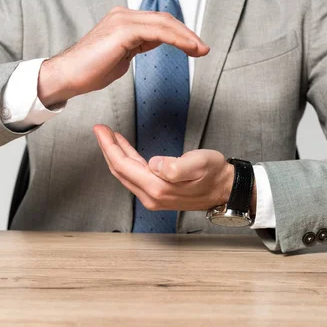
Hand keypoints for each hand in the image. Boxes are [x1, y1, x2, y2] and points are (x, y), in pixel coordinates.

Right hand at [37, 7, 209, 106]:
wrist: (68, 76)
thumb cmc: (89, 71)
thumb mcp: (122, 57)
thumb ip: (138, 46)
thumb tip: (153, 44)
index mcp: (123, 21)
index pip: (158, 22)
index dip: (179, 33)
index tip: (194, 47)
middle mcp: (123, 15)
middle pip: (164, 19)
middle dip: (187, 34)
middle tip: (203, 48)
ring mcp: (123, 20)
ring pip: (164, 23)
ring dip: (186, 37)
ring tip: (200, 49)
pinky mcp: (124, 30)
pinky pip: (157, 32)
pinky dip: (176, 39)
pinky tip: (187, 48)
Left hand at [93, 124, 235, 211]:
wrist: (226, 189)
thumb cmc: (214, 174)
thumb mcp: (199, 164)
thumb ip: (176, 167)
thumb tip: (154, 164)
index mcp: (158, 188)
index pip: (123, 166)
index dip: (109, 146)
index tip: (101, 130)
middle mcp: (152, 196)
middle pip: (120, 171)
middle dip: (108, 149)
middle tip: (100, 129)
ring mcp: (154, 197)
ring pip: (125, 174)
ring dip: (115, 154)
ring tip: (109, 137)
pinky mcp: (158, 194)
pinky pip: (134, 176)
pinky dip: (126, 161)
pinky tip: (126, 151)